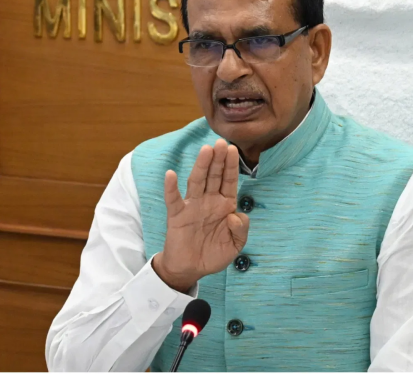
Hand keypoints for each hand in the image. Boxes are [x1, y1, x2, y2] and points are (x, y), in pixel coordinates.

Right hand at [152, 139, 249, 292]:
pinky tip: (171, 174)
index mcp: (225, 205)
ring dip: (201, 166)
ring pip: (197, 182)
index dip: (231, 166)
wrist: (191, 269)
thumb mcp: (235, 245)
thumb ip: (241, 230)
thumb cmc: (214, 254)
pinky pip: (173, 199)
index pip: (229, 181)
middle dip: (218, 160)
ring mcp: (192, 206)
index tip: (233, 149)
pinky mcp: (177, 215)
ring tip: (206, 150)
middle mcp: (209, 201)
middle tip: (221, 142)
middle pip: (214, 176)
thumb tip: (235, 215)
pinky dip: (171, 187)